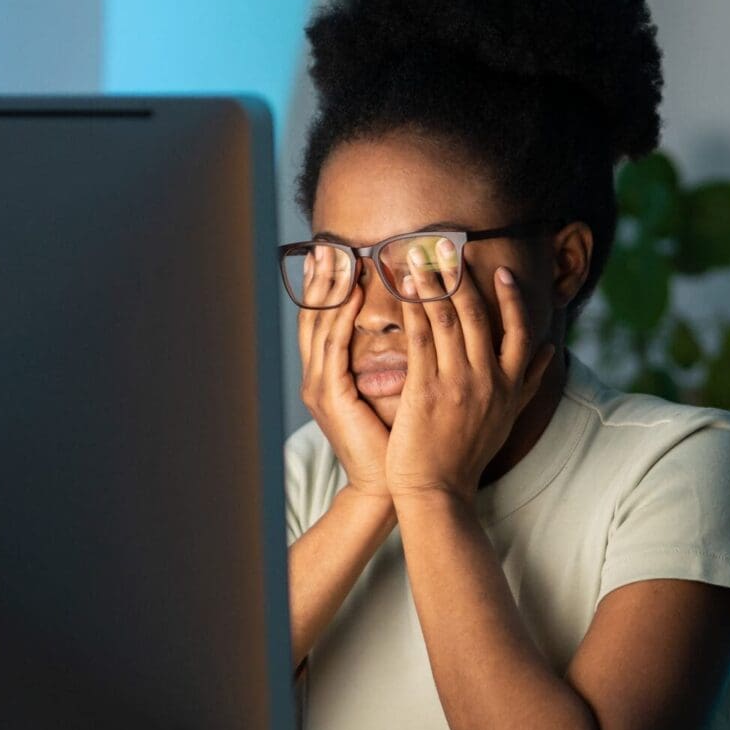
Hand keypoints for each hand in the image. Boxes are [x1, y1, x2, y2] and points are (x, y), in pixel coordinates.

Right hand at [297, 246, 392, 500]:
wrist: (387, 485)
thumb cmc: (396, 442)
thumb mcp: (393, 392)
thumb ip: (395, 359)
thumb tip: (416, 327)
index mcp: (329, 376)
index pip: (324, 320)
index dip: (327, 287)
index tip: (335, 254)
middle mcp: (318, 377)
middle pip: (313, 316)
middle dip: (320, 279)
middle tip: (328, 244)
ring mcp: (320, 387)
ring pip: (319, 325)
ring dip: (330, 288)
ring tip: (340, 256)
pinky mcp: (331, 397)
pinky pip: (333, 349)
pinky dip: (342, 318)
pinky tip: (353, 294)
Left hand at [384, 240, 554, 502]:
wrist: (438, 491)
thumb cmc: (468, 454)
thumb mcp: (508, 417)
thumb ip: (529, 382)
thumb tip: (549, 351)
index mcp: (509, 385)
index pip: (519, 331)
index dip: (511, 298)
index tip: (501, 271)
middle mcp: (488, 379)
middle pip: (476, 314)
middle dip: (460, 275)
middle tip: (447, 244)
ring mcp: (457, 382)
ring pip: (445, 318)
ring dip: (431, 281)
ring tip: (417, 256)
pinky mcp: (425, 388)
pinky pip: (419, 336)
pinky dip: (411, 307)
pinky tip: (402, 288)